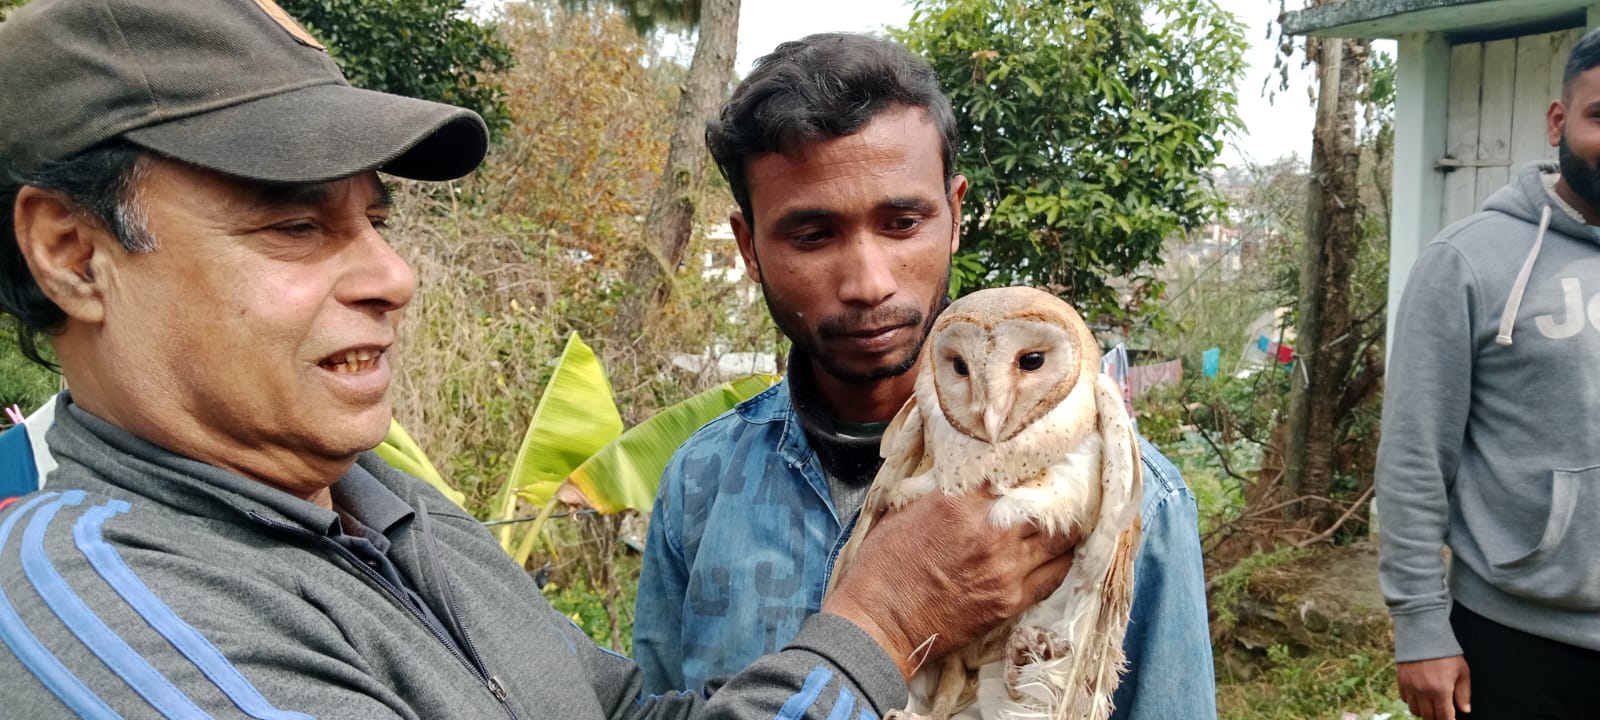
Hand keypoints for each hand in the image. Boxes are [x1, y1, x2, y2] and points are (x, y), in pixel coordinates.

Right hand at [821, 489, 1076, 678]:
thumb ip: (939, 496)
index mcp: (958, 504)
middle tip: (1053, 497)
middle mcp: (989, 532)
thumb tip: (964, 485)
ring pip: (1058, 540)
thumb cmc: (882, 567)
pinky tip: (1057, 557)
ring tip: (1062, 526)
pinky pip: (1054, 576)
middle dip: (1049, 500)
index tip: (1025, 472)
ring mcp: (1005, 568)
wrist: (880, 623)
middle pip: (1043, 506)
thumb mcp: (902, 514)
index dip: (1020, 472)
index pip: (1008, 475)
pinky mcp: (1010, 601)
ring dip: (1061, 531)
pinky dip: (1059, 562)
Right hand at [1397, 655, 1469, 719]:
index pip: (1444, 717)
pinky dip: (1412, 701)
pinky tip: (1420, 696)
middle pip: (1428, 716)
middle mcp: (1423, 691)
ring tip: (1431, 706)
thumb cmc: (1444, 651)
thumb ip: (1464, 693)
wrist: (1423, 634)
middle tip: (1443, 714)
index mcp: (1440, 690)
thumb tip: (1465, 709)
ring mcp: (1410, 686)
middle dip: (1437, 718)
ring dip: (1424, 711)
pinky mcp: (1401, 680)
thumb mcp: (1462, 671)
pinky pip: (1404, 699)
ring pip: (1415, 710)